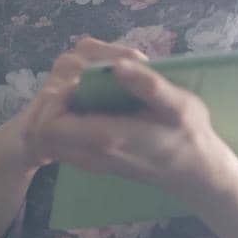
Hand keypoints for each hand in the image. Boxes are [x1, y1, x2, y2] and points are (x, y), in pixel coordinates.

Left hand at [11, 35, 223, 197]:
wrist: (195, 171)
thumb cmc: (189, 135)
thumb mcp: (180, 105)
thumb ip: (149, 86)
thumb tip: (118, 65)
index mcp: (106, 137)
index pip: (50, 124)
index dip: (56, 97)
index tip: (82, 81)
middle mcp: (91, 153)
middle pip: (43, 131)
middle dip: (55, 101)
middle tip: (82, 82)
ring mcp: (90, 160)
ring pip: (50, 137)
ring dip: (60, 110)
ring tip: (88, 91)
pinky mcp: (94, 160)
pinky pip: (63, 142)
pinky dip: (67, 121)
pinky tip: (95, 105)